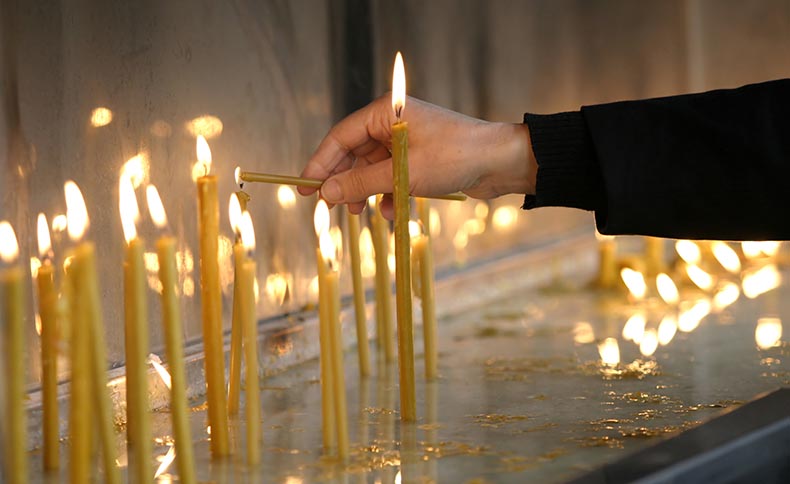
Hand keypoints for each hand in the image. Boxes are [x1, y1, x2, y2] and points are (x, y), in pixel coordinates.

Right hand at [299, 94, 536, 217]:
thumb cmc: (455, 157)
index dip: (320, 164)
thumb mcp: (404, 173)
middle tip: (328, 207)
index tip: (305, 188)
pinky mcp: (419, 158)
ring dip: (365, 191)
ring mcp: (406, 140)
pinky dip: (387, 194)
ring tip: (359, 213)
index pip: (340, 137)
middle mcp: (393, 122)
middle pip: (353, 153)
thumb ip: (362, 183)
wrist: (502, 162)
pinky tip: (390, 211)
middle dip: (343, 181)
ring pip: (372, 168)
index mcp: (386, 111)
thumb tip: (327, 193)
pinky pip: (391, 175)